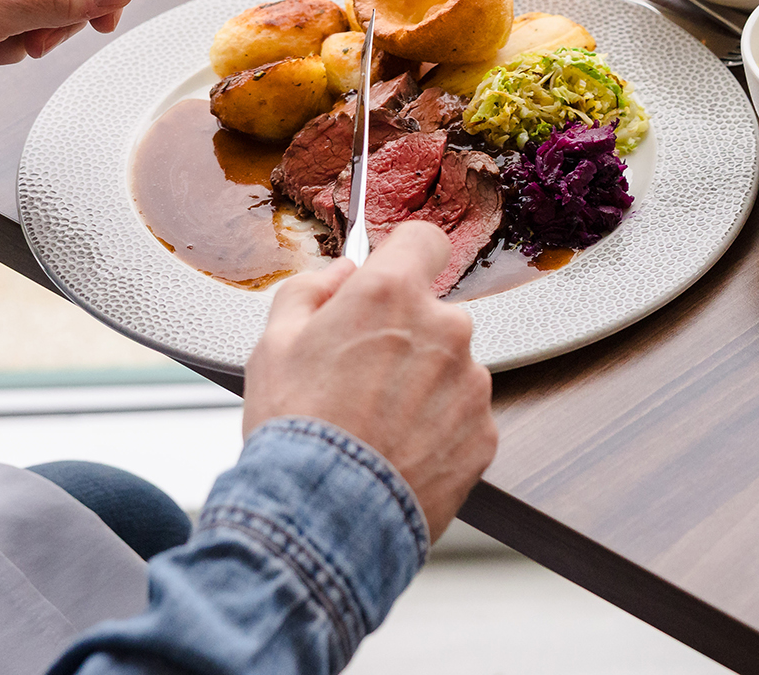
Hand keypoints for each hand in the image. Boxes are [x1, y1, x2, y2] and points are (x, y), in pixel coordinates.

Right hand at [244, 224, 496, 539]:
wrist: (322, 518)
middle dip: (405, 336)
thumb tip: (343, 272)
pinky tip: (398, 454)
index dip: (405, 257)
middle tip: (360, 379)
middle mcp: (445, 328)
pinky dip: (438, 431)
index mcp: (392, 295)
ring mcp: (471, 382)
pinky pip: (463, 416)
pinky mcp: (484, 432)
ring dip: (423, 386)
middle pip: (433, 314)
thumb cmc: (294, 430)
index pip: (424, 240)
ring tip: (375, 428)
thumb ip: (311, 289)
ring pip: (450, 368)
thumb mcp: (274, 344)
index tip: (393, 276)